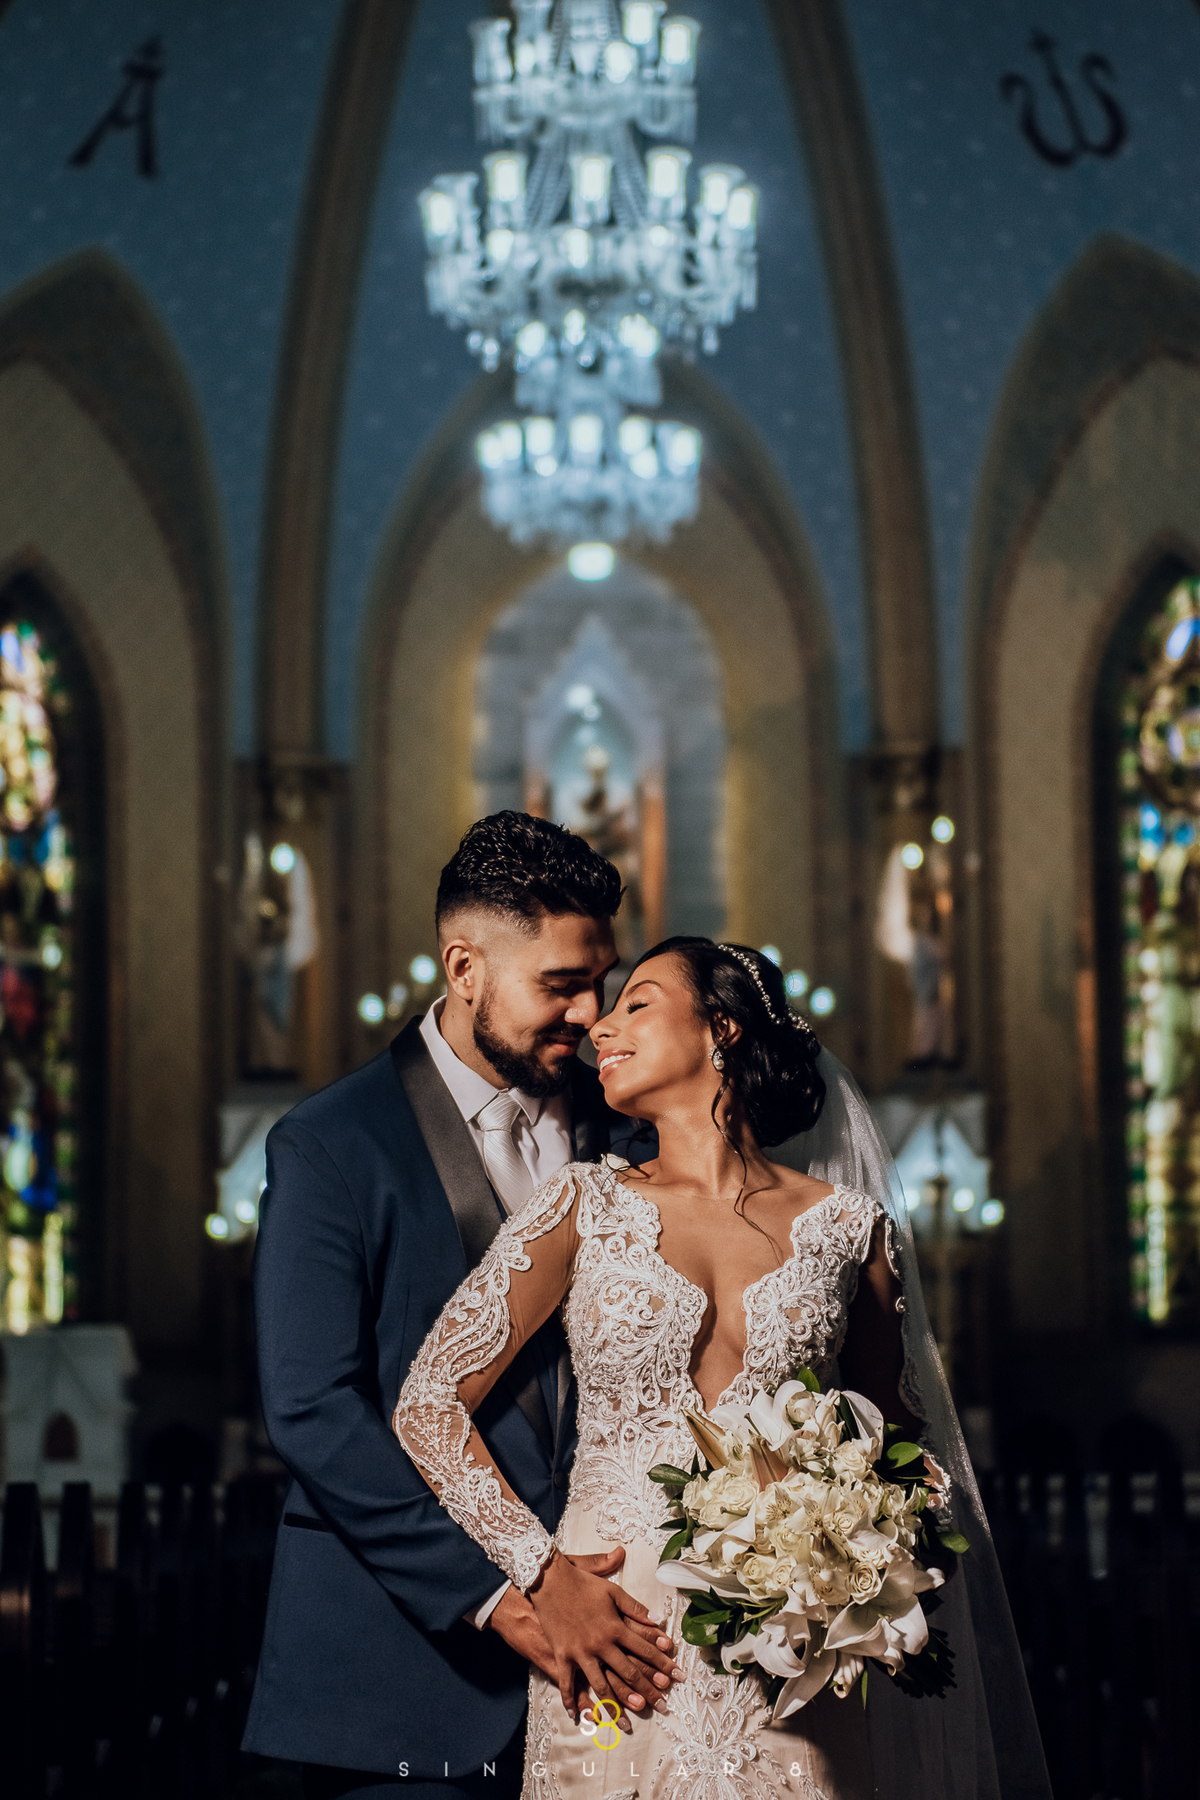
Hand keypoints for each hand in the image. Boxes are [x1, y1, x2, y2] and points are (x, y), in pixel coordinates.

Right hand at [525, 1547, 683, 1724]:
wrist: (549, 1580)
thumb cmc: (583, 1583)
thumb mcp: (613, 1591)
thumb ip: (635, 1608)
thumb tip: (658, 1621)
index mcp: (615, 1627)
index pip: (645, 1649)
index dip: (663, 1663)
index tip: (677, 1677)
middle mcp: (601, 1643)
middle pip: (629, 1672)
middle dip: (648, 1690)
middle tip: (662, 1706)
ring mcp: (581, 1652)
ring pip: (601, 1685)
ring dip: (616, 1705)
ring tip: (628, 1722)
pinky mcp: (562, 1655)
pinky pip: (567, 1683)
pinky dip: (572, 1700)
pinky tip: (578, 1716)